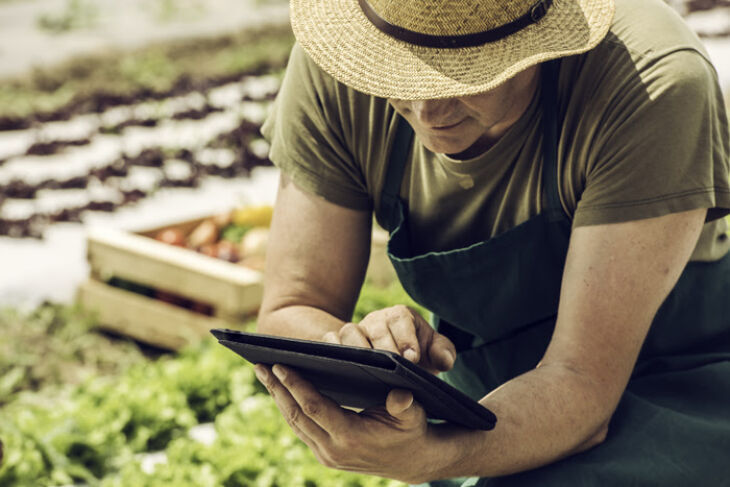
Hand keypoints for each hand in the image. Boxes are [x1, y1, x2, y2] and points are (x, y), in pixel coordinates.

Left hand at [254, 363, 453, 482]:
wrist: (413, 461)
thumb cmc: (412, 430)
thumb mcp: (412, 414)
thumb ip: (404, 404)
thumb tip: (399, 395)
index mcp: (350, 437)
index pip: (314, 407)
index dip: (295, 385)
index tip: (279, 365)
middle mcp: (333, 450)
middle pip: (296, 415)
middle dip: (277, 388)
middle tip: (261, 365)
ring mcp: (327, 455)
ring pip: (294, 423)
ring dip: (278, 397)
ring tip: (265, 373)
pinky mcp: (325, 455)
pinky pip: (301, 428)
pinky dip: (289, 407)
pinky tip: (281, 390)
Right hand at [323, 305, 455, 373]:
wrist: (395, 364)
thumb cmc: (417, 356)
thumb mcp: (435, 354)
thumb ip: (444, 354)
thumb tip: (443, 362)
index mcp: (399, 316)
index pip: (399, 319)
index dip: (405, 338)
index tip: (411, 358)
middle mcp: (374, 321)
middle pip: (373, 327)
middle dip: (384, 348)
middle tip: (393, 370)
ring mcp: (353, 332)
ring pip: (347, 333)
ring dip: (357, 352)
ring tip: (367, 372)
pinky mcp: (336, 346)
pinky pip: (327, 344)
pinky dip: (330, 355)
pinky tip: (340, 374)